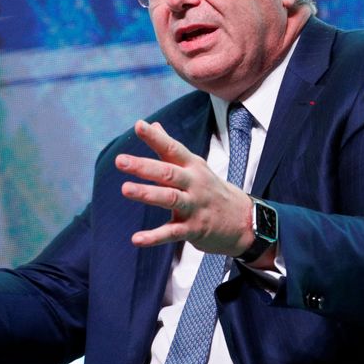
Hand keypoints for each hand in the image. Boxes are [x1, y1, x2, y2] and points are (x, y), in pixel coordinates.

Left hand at [115, 120, 254, 255]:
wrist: (243, 220)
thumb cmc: (211, 189)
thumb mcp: (195, 165)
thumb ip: (170, 147)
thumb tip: (152, 124)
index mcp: (192, 166)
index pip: (173, 148)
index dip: (156, 138)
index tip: (139, 126)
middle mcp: (194, 183)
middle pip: (168, 172)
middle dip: (144, 166)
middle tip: (120, 161)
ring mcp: (195, 207)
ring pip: (170, 198)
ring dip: (147, 194)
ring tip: (125, 189)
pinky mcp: (194, 229)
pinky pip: (172, 233)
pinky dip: (154, 237)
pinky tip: (136, 239)